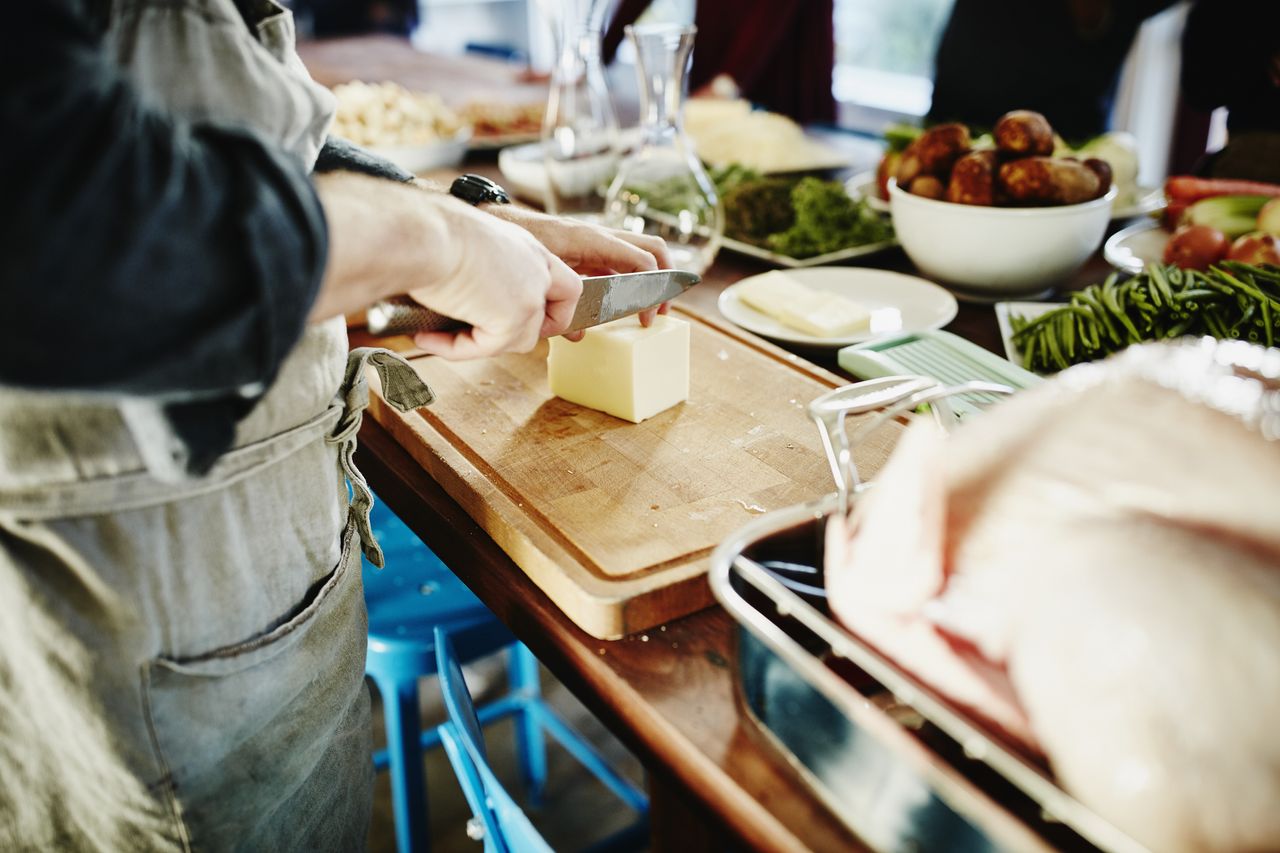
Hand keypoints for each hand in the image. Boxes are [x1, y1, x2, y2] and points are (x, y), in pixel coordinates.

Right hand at [410, 201, 582, 358]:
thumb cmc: (432, 229)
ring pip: (519, 340)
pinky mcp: (512, 320)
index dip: (552, 306)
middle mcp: (536, 270)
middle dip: (535, 333)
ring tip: (442, 332)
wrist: (424, 233)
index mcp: (528, 248)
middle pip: (558, 314)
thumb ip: (481, 271)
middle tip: (493, 338)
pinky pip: (486, 348)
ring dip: (480, 342)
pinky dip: (455, 348)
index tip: (529, 317)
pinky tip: (428, 336)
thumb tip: (462, 292)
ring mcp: (529, 297)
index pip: (563, 283)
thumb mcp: (468, 246)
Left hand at [485, 205, 673, 338]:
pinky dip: (627, 281)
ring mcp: (597, 240)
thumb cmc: (516, 240)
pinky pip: (619, 262)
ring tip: (649, 310)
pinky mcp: (589, 248)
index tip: (645, 318)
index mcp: (591, 239)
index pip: (642, 259)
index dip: (651, 290)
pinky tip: (619, 306)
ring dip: (650, 279)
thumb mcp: (540, 272)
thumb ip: (559, 303)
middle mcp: (600, 235)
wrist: (497, 219)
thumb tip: (578, 334)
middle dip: (666, 280)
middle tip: (662, 312)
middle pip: (653, 248)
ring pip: (640, 253)